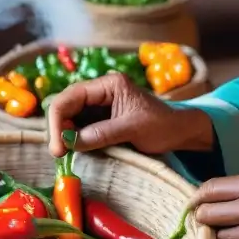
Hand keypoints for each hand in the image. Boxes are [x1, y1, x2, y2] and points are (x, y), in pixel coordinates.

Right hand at [46, 72, 213, 157]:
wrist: (180, 132)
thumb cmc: (162, 126)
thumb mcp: (133, 128)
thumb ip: (103, 133)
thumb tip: (71, 142)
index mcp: (109, 84)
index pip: (71, 97)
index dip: (57, 120)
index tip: (58, 147)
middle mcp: (101, 91)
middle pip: (65, 106)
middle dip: (58, 128)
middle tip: (59, 154)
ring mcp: (100, 105)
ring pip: (70, 118)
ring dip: (64, 135)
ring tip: (64, 155)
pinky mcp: (101, 120)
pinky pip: (80, 127)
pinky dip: (74, 139)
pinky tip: (73, 151)